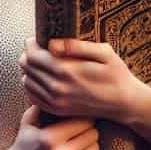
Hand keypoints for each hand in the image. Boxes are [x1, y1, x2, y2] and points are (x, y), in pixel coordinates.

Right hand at [0, 107, 100, 149]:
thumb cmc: (23, 144)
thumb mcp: (28, 121)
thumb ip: (43, 104)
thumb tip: (60, 87)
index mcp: (49, 139)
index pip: (84, 122)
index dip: (84, 118)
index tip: (80, 118)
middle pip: (92, 135)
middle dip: (89, 130)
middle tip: (82, 130)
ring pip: (95, 149)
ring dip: (91, 144)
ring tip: (81, 142)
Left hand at [20, 37, 141, 123]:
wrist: (124, 103)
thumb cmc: (116, 74)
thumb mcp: (104, 53)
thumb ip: (77, 46)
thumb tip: (52, 43)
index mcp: (66, 70)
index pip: (32, 55)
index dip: (31, 43)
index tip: (39, 39)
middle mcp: (56, 88)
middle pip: (26, 67)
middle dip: (29, 54)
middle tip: (40, 49)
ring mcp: (55, 101)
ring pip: (26, 81)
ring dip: (30, 70)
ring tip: (42, 63)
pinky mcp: (56, 110)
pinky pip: (32, 96)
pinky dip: (33, 85)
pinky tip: (44, 78)